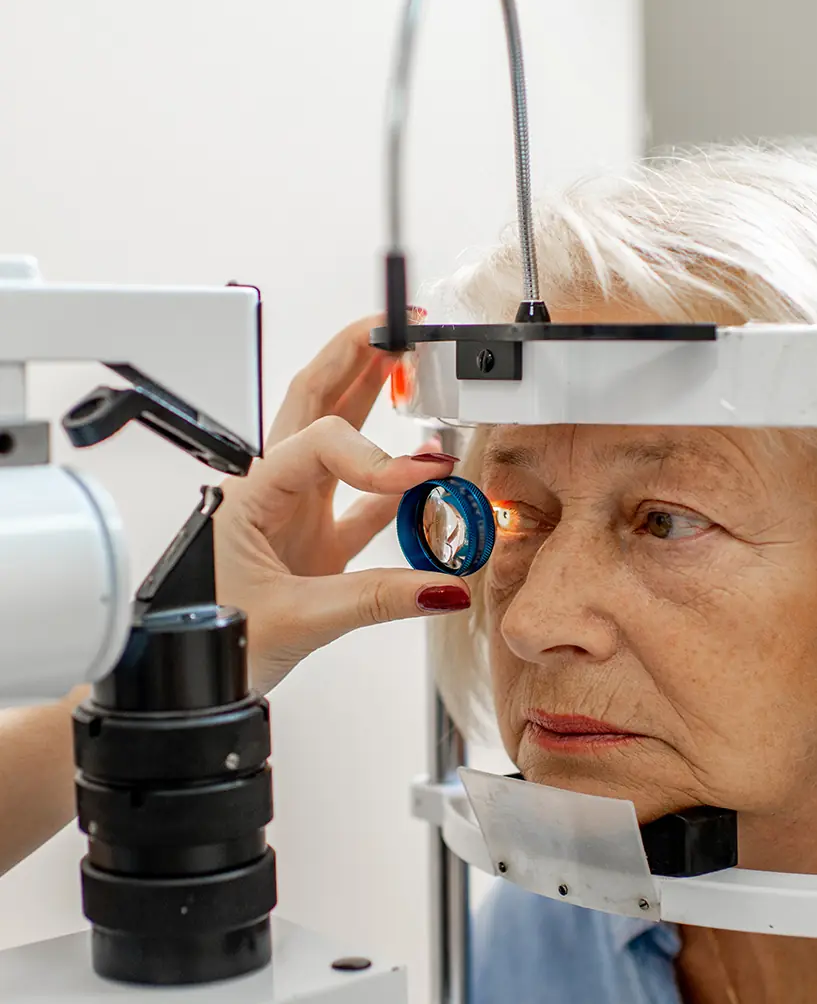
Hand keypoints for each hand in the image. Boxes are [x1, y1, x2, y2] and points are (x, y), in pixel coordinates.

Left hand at [214, 314, 469, 692]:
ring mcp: (295, 513)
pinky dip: (396, 489)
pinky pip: (362, 502)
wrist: (186, 677)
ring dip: (374, 402)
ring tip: (412, 370)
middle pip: (315, 399)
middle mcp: (272, 489)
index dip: (375, 453)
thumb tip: (442, 586)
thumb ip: (377, 600)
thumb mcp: (296, 619)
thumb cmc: (209, 638)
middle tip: (401, 326)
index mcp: (250, 493)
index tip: (422, 477)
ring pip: (338, 439)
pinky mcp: (315, 544)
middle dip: (357, 355)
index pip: (319, 442)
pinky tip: (426, 477)